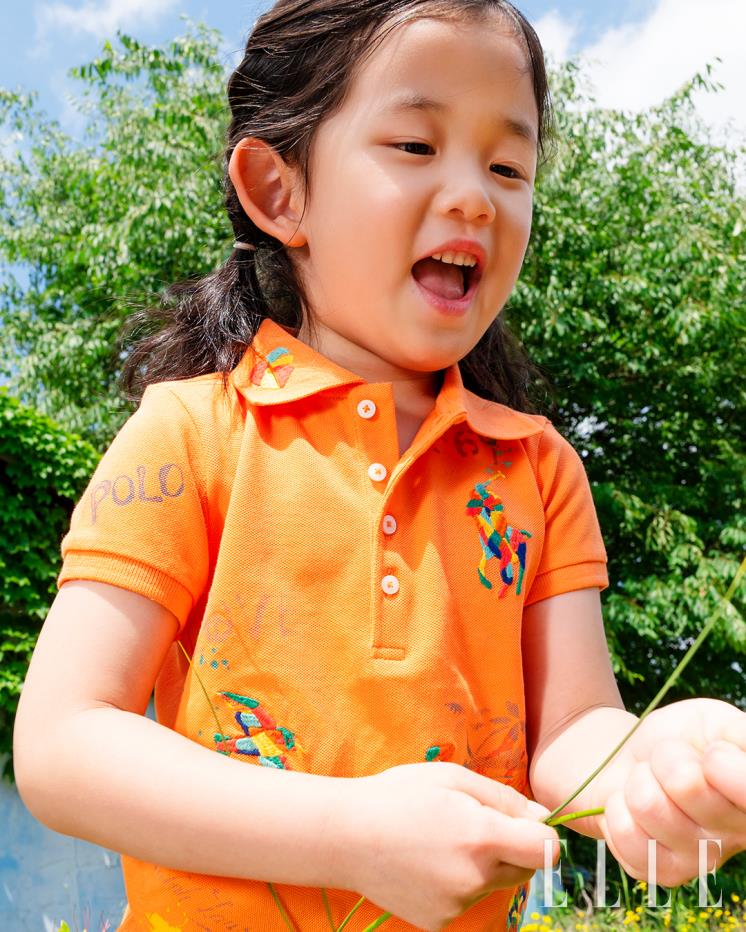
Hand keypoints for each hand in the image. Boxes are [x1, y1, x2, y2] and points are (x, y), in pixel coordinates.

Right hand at [338, 761, 558, 931]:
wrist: (345, 835)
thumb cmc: (399, 795)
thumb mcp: (453, 778)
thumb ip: (505, 798)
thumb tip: (545, 817)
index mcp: (482, 837)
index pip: (546, 850)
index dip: (542, 834)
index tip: (523, 822)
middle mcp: (475, 878)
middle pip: (524, 869)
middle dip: (512, 847)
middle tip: (472, 823)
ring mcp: (457, 905)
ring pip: (493, 884)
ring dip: (483, 865)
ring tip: (441, 841)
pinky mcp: (440, 922)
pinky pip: (466, 900)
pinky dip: (458, 883)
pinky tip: (427, 862)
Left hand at [598, 698, 745, 886]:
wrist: (635, 759)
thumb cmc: (680, 738)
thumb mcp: (711, 721)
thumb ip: (738, 733)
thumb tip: (743, 750)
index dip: (719, 762)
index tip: (711, 751)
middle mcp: (737, 836)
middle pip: (685, 784)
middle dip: (665, 757)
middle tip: (670, 761)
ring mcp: (701, 860)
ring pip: (647, 805)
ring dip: (638, 781)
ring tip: (649, 782)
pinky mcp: (664, 873)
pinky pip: (624, 833)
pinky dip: (617, 808)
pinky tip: (632, 807)